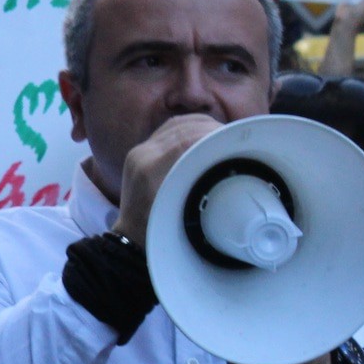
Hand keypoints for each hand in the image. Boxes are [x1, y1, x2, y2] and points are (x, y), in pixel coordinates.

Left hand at [109, 113, 225, 243]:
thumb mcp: (186, 215)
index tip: (232, 140)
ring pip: (176, 124)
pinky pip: (168, 128)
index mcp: (150, 172)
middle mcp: (142, 156)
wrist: (132, 238)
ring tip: (222, 133)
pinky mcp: (141, 150)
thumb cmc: (161, 233)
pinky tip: (206, 132)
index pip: (185, 141)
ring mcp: (140, 151)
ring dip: (202, 125)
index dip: (212, 136)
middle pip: (182, 128)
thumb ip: (202, 187)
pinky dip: (190, 126)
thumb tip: (229, 164)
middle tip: (232, 136)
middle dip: (210, 129)